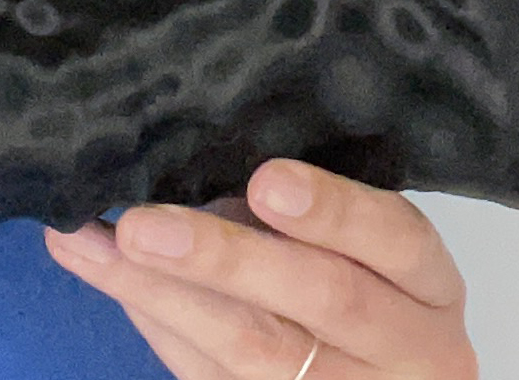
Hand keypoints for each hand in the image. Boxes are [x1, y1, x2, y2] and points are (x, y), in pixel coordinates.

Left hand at [42, 159, 477, 378]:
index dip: (332, 211)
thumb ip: (303, 203)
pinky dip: (156, 323)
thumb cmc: (367, 277)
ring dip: (159, 293)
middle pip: (319, 299)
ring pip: (253, 352)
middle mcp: (403, 347)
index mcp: (428, 283)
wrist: (378, 375)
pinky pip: (213, 378)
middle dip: (223, 258)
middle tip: (143, 224)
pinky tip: (108, 277)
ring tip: (90, 243)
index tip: (268, 180)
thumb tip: (205, 161)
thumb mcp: (366, 236)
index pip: (395, 238)